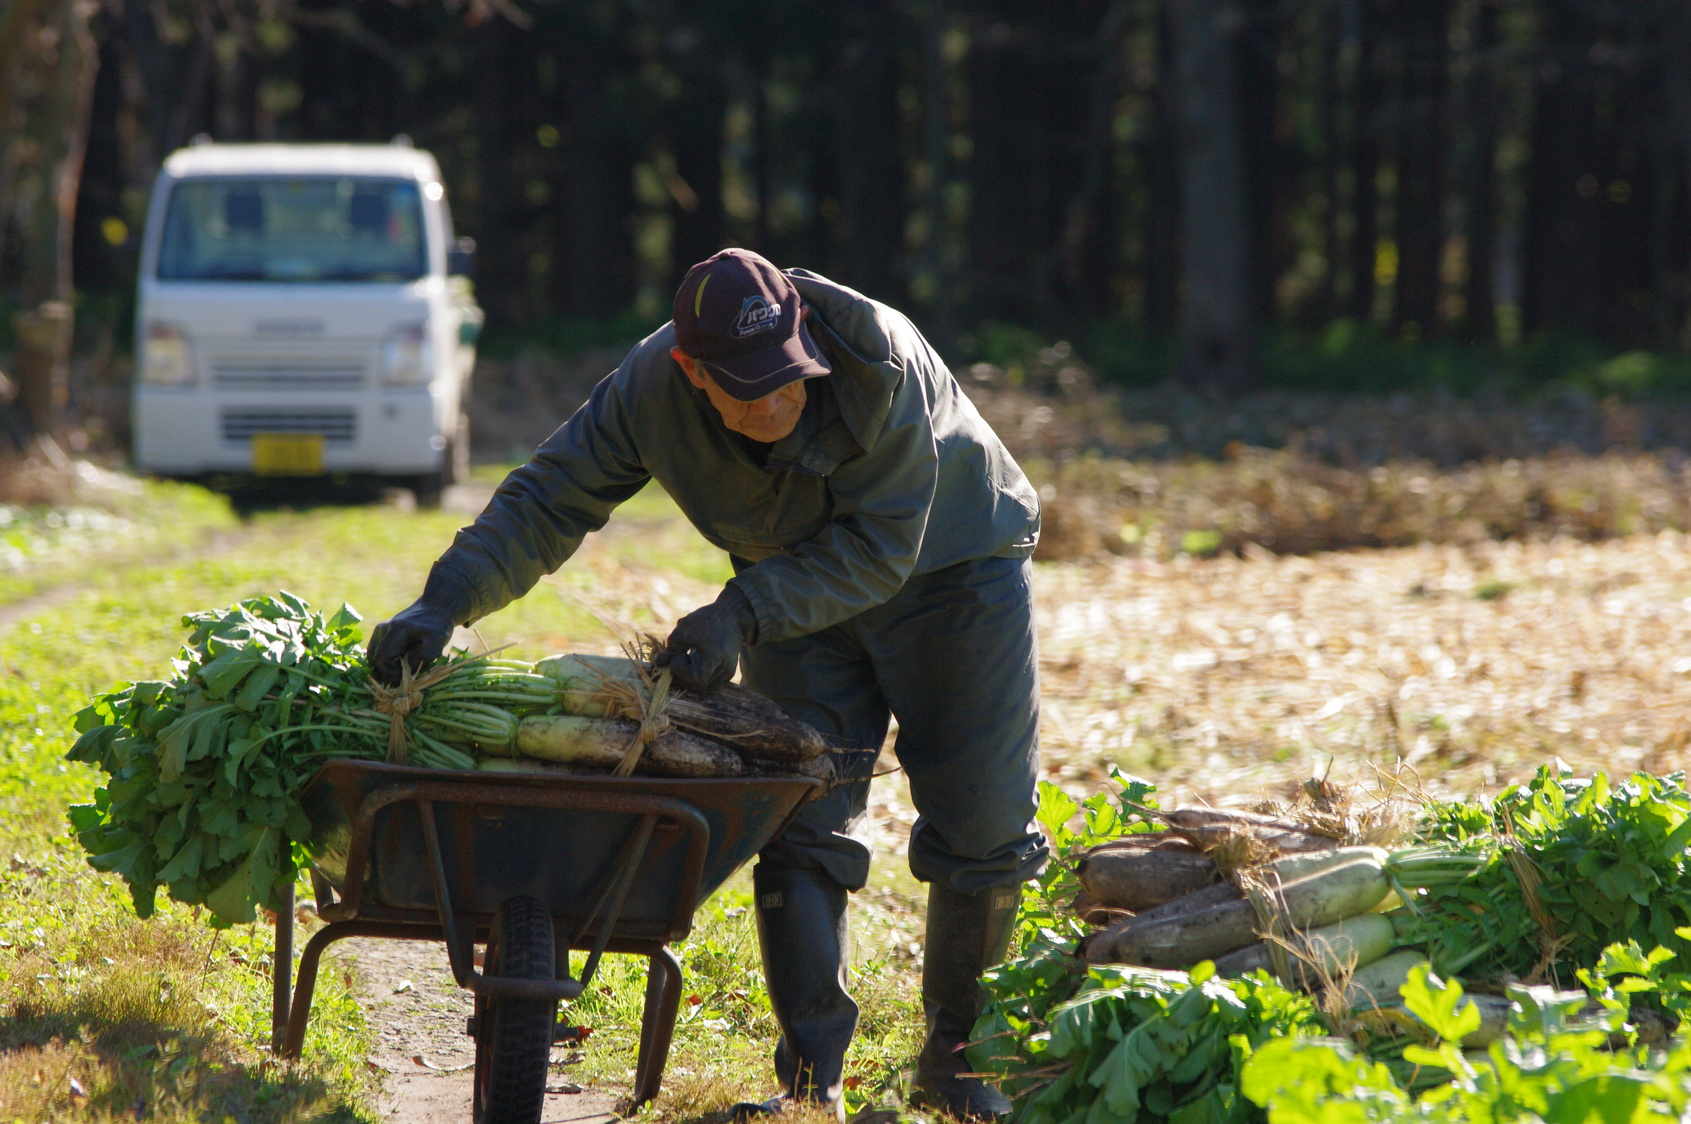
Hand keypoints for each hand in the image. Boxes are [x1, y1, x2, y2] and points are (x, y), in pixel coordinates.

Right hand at [368, 567, 471, 685]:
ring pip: (374, 657)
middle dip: (389, 671)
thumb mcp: (439, 640)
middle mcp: (383, 628)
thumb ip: (425, 655)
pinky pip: (376, 652)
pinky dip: (385, 660)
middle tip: (406, 674)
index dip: (390, 673)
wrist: (435, 608)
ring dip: (386, 666)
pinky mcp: (380, 633)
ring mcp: (379, 630)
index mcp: (397, 629)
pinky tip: (400, 659)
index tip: (404, 679)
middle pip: (376, 659)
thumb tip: (407, 666)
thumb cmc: (437, 626)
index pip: (383, 658)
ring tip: (404, 665)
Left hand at [657, 586, 756, 690]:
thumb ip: (670, 650)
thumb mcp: (683, 630)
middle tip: (679, 656)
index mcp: (714, 659)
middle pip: (697, 685)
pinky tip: (695, 660)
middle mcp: (724, 670)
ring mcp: (727, 674)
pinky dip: (699, 674)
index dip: (680, 669)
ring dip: (690, 675)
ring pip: (703, 686)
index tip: (678, 653)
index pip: (693, 678)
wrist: (732, 616)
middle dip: (683, 673)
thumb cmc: (707, 620)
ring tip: (687, 657)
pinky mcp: (728, 673)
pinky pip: (709, 682)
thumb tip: (659, 664)